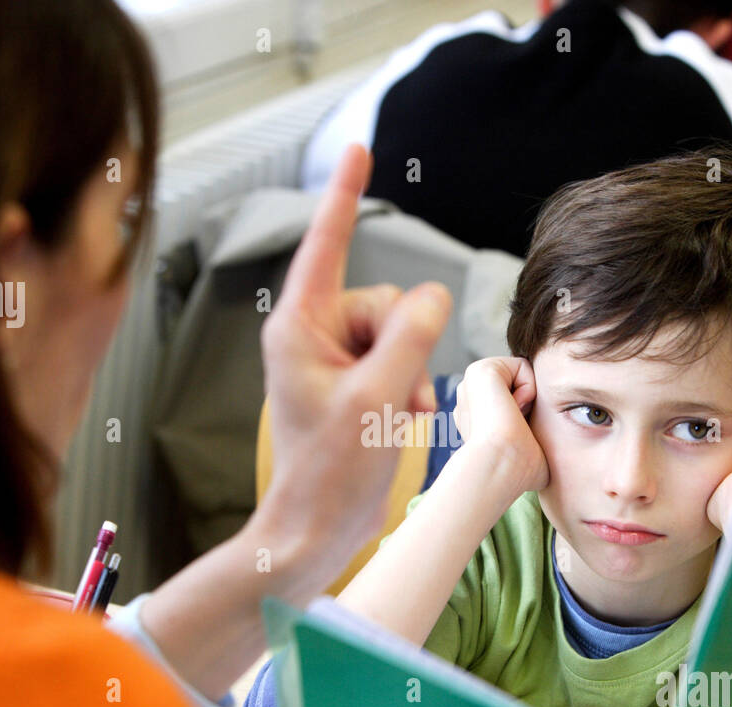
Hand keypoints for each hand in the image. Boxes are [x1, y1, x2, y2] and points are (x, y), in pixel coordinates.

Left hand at [257, 144, 450, 577]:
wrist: (317, 531)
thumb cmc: (328, 472)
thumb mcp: (375, 397)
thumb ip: (410, 335)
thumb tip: (432, 295)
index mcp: (300, 327)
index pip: (327, 244)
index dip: (346, 195)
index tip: (359, 150)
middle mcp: (314, 336)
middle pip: (385, 300)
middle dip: (406, 344)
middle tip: (396, 395)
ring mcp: (334, 362)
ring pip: (400, 333)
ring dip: (412, 372)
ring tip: (399, 416)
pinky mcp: (353, 385)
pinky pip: (400, 361)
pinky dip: (410, 387)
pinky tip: (404, 420)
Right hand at [452, 356, 549, 496]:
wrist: (502, 466)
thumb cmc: (518, 471)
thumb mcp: (529, 451)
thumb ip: (534, 437)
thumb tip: (561, 453)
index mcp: (477, 417)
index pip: (517, 400)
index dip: (528, 415)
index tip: (520, 436)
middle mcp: (471, 399)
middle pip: (521, 385)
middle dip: (527, 403)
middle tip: (517, 427)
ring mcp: (472, 384)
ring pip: (523, 375)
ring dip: (527, 397)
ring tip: (513, 420)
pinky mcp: (481, 369)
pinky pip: (522, 365)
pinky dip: (527, 386)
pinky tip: (513, 408)